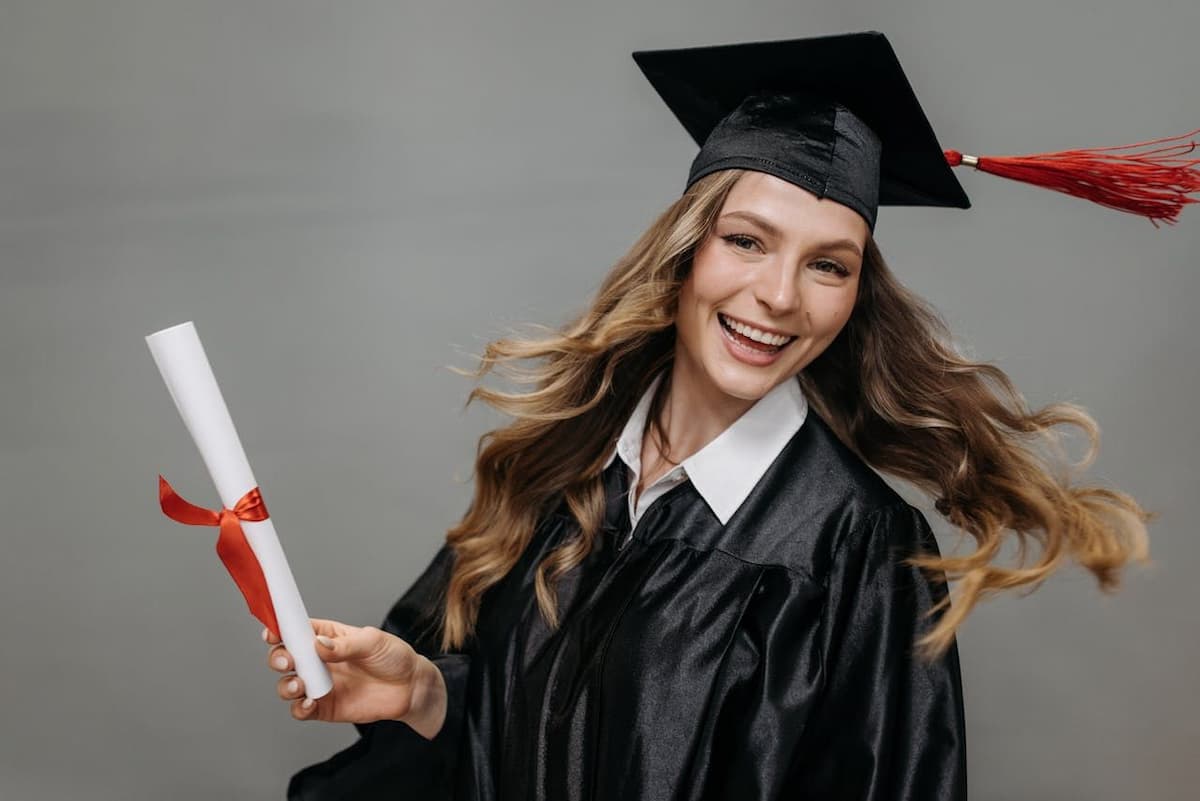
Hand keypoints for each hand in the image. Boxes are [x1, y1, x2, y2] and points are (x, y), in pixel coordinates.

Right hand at [265, 618, 447, 738]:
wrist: (410, 688)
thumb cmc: (393, 657)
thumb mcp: (374, 642)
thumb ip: (346, 645)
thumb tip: (319, 644)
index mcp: (327, 636)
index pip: (297, 630)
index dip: (281, 629)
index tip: (273, 632)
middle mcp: (318, 660)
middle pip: (285, 657)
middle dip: (279, 658)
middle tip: (289, 661)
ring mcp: (320, 684)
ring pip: (288, 685)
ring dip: (286, 685)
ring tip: (301, 686)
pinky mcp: (324, 707)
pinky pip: (301, 710)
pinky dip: (299, 708)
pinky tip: (310, 703)